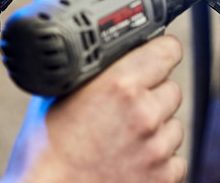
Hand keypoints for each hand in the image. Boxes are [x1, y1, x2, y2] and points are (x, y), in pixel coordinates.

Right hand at [0, 35, 186, 182]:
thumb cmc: (44, 154)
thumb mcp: (60, 95)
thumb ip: (97, 73)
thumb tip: (115, 56)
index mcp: (121, 85)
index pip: (169, 50)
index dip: (161, 53)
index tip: (158, 57)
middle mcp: (145, 112)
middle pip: (172, 90)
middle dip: (153, 98)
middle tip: (126, 113)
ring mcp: (157, 147)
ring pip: (174, 126)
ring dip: (157, 131)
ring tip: (122, 143)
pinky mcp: (164, 176)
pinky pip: (175, 158)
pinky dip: (159, 162)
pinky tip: (130, 164)